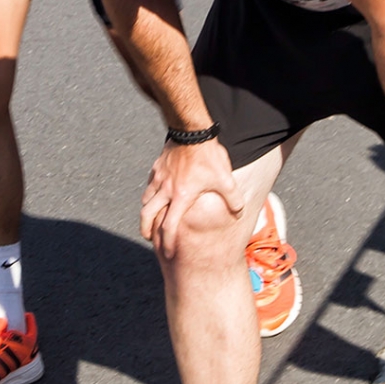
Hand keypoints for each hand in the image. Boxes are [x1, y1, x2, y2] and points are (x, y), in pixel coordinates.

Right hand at [140, 139, 242, 257]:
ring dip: (147, 211)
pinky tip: (156, 194)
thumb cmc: (208, 156)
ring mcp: (159, 178)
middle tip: (150, 238)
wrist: (193, 131)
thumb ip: (233, 199)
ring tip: (151, 218)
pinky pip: (149, 184)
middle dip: (146, 230)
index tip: (167, 252)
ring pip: (145, 199)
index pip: (168, 227)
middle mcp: (166, 190)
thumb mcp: (225, 179)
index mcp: (180, 197)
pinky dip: (150, 193)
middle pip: (147, 215)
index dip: (167, 242)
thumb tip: (239, 213)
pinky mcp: (158, 167)